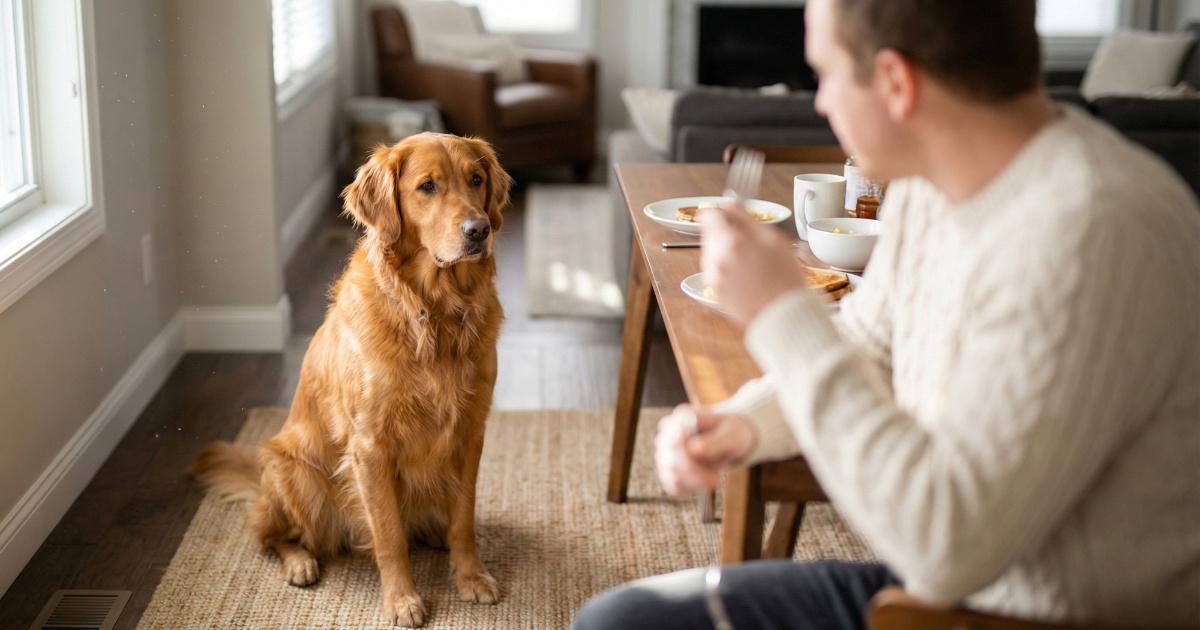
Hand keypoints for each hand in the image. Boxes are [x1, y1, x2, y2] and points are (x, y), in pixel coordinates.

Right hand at [654, 404, 756, 496]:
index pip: (674, 438)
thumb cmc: (730, 433)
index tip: (710, 469)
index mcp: (680, 418)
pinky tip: (705, 483)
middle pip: (673, 461)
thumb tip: (692, 449)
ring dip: (696, 483)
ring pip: (672, 477)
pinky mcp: (668, 471)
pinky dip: (690, 490)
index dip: (688, 456)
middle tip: (719, 481)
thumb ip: (714, 441)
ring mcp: (665, 454)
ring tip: (716, 480)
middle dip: (698, 475)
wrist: (729, 439)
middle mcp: (667, 435)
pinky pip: (674, 487)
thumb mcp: (732, 434)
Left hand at [699, 202, 808, 323]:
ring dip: (722, 252)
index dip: (716, 213)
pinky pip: (714, 273)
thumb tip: (731, 203)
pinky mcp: (714, 293)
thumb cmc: (784, 276)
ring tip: (747, 262)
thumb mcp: (772, 239)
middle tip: (746, 243)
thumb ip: (746, 219)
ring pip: (710, 255)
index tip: (723, 215)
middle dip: (723, 234)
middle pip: (709, 236)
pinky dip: (724, 270)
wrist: (784, 314)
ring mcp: (713, 278)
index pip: (709, 217)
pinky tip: (744, 276)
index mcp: (731, 242)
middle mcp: (716, 259)